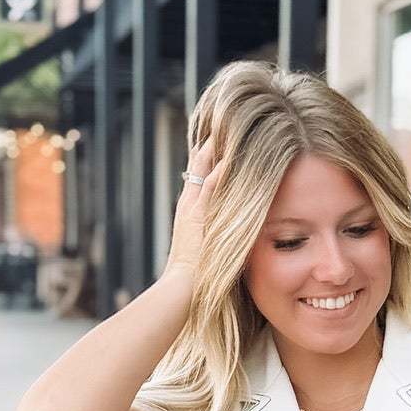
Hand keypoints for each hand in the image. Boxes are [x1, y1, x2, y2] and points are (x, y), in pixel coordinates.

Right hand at [164, 140, 225, 280]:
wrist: (181, 287)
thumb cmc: (194, 277)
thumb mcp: (205, 251)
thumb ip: (213, 238)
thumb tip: (227, 237)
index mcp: (188, 213)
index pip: (197, 179)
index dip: (204, 160)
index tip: (215, 142)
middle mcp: (187, 205)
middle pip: (197, 167)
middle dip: (208, 147)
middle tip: (221, 123)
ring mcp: (191, 209)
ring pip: (202, 171)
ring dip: (213, 150)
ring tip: (226, 129)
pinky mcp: (197, 215)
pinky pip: (210, 186)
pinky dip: (219, 171)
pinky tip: (229, 156)